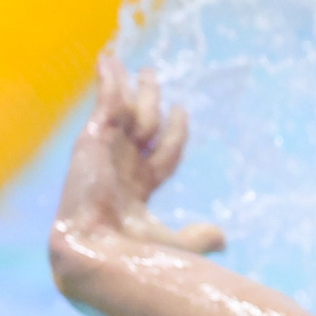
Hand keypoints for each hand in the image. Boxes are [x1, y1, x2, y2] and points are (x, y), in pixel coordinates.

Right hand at [53, 55, 225, 255]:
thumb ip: (197, 239)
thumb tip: (223, 238)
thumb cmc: (133, 255)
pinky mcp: (92, 139)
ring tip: (141, 66)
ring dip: (133, 88)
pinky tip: (109, 60)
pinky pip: (105, 103)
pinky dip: (108, 80)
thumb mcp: (174, 244)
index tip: (181, 111)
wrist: (99, 253)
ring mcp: (105, 153)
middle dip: (148, 101)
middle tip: (152, 77)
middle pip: (140, 125)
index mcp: (137, 190)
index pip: (161, 153)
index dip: (173, 132)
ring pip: (125, 112)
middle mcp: (120, 168)